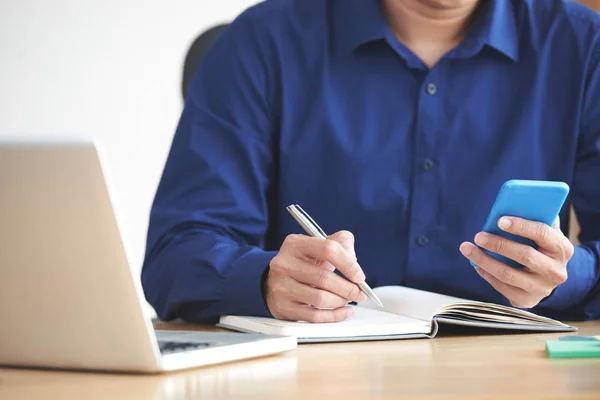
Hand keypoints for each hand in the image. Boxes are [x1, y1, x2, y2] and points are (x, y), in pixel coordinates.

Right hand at [265, 230, 366, 322]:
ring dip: (341, 301)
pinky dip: (334, 316)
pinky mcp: (282, 307)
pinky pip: (314, 316)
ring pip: (320, 298)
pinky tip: (344, 311)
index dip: (349, 264)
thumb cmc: (304, 263)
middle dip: (348, 288)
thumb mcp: (319, 245)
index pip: (328, 249)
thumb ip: (341, 242)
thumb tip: (353, 258)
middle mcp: (284, 264)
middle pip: (324, 278)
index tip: (360, 276)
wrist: (276, 281)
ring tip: (348, 299)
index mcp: (295, 244)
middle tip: (360, 292)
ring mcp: (281, 286)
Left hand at [459, 216, 574, 308]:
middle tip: (478, 235)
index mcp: (562, 249)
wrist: (548, 278)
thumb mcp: (545, 233)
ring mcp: (542, 288)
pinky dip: (485, 273)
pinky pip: (501, 287)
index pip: (543, 234)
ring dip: (484, 260)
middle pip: (525, 256)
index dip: (521, 226)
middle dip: (498, 244)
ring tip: (467, 248)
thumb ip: (536, 217)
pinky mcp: (527, 300)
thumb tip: (515, 202)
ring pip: (508, 274)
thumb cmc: (541, 247)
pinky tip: (475, 263)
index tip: (500, 220)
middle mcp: (556, 271)